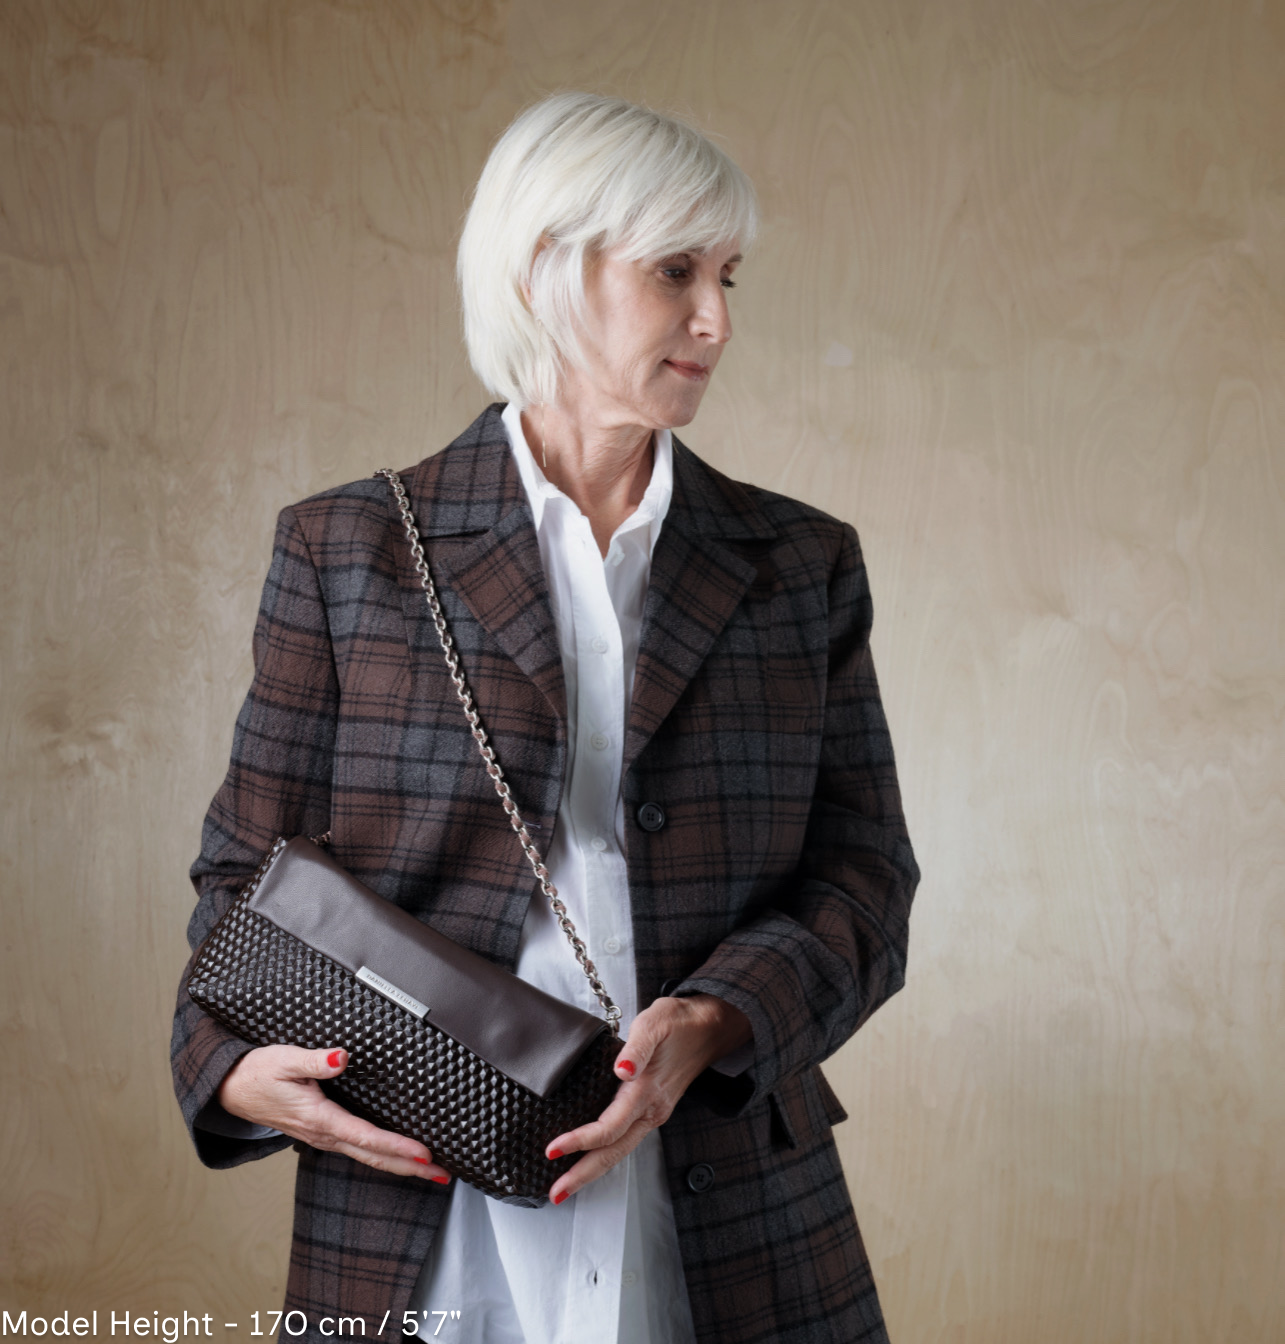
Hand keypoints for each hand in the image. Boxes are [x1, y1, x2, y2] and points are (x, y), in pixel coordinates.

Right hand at [217, 1044, 451, 1183]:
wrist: (232, 1090)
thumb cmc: (258, 1073)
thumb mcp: (285, 1059)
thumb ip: (315, 1060)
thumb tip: (341, 1057)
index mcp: (319, 1119)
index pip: (367, 1137)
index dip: (397, 1147)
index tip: (425, 1154)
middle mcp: (324, 1134)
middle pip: (375, 1157)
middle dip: (411, 1168)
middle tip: (443, 1175)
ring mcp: (324, 1137)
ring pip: (369, 1157)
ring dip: (401, 1166)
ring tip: (431, 1171)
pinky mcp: (323, 1133)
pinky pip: (359, 1149)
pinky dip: (383, 1156)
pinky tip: (398, 1157)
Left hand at [544, 993, 751, 1203]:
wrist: (709, 1027)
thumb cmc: (679, 1022)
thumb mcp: (654, 1024)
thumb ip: (636, 1048)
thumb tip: (621, 1070)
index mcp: (647, 1091)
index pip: (610, 1127)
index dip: (580, 1141)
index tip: (553, 1148)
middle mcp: (651, 1110)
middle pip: (613, 1153)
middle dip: (583, 1175)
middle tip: (555, 1193)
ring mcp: (653, 1113)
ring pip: (620, 1151)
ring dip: (592, 1169)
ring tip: (566, 1184)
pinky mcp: (652, 1110)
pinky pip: (625, 1140)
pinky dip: (605, 1154)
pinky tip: (590, 1158)